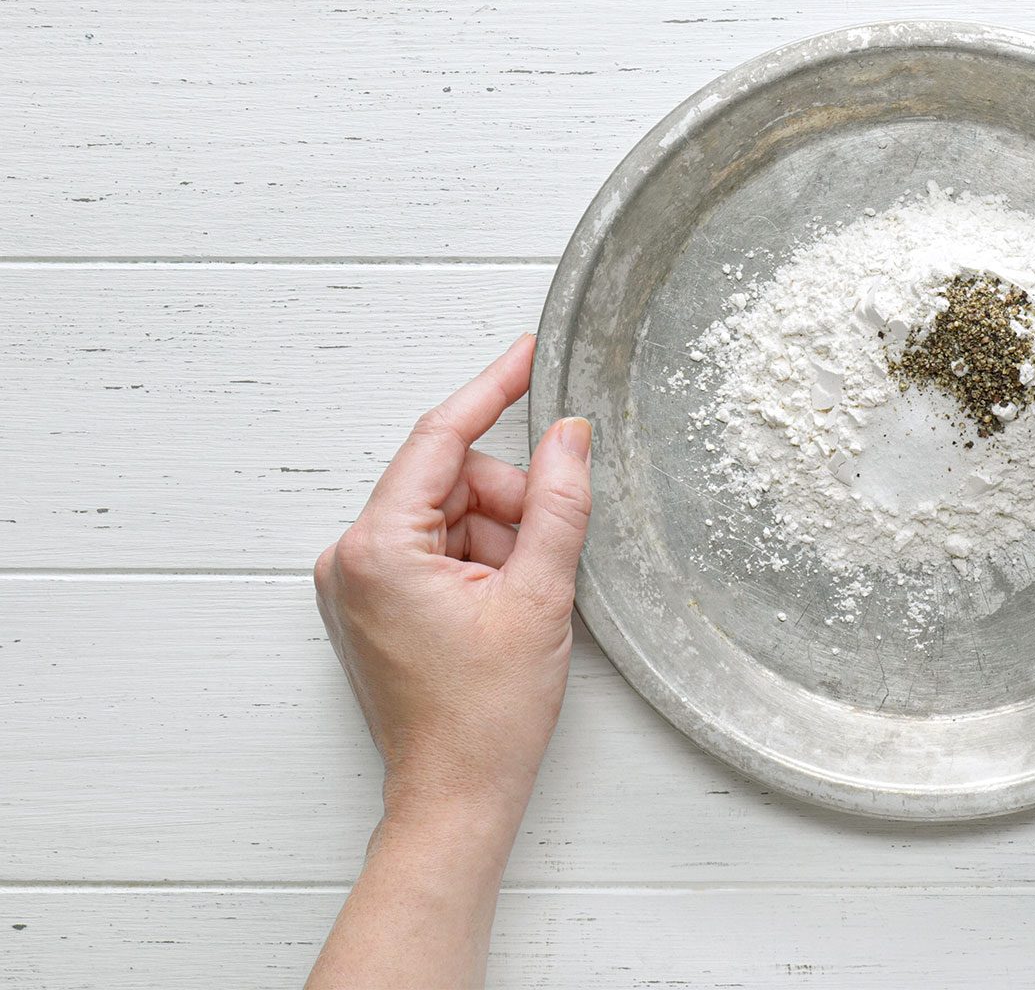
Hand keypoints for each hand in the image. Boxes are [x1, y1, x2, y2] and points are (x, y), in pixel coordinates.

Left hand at [315, 332, 593, 825]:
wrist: (456, 796)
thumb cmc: (484, 718)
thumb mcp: (539, 597)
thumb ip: (556, 504)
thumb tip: (569, 436)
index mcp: (377, 547)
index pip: (441, 438)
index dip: (493, 389)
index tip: (530, 354)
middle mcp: (351, 556)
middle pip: (452, 479)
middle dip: (510, 504)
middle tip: (545, 558)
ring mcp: (357, 580)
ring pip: (450, 514)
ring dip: (499, 540)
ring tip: (519, 604)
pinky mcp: (373, 601)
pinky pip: (437, 547)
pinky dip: (481, 561)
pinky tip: (501, 607)